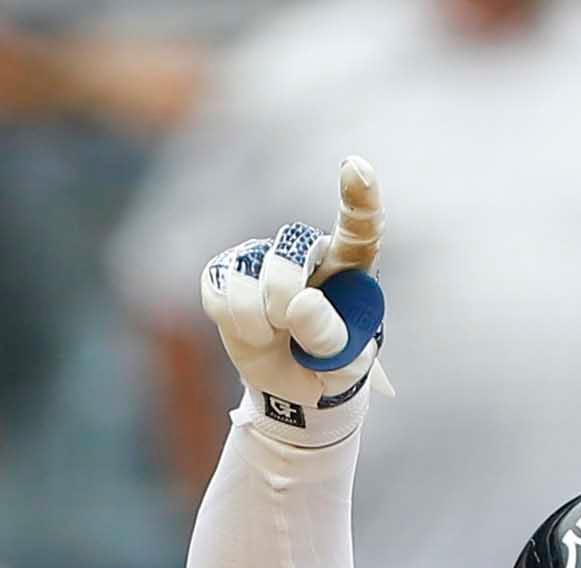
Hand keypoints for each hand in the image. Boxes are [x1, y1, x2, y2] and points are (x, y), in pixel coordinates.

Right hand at [199, 157, 384, 439]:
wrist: (293, 386)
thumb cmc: (330, 367)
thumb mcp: (344, 365)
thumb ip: (330, 338)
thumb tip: (300, 304)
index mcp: (349, 266)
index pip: (359, 227)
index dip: (360, 196)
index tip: (356, 168)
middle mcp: (306, 250)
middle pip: (291, 248)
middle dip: (286, 294)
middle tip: (295, 330)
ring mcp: (263, 256)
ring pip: (251, 271)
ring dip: (260, 319)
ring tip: (275, 336)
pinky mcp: (227, 272)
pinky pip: (220, 289)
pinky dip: (235, 321)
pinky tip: (253, 330)